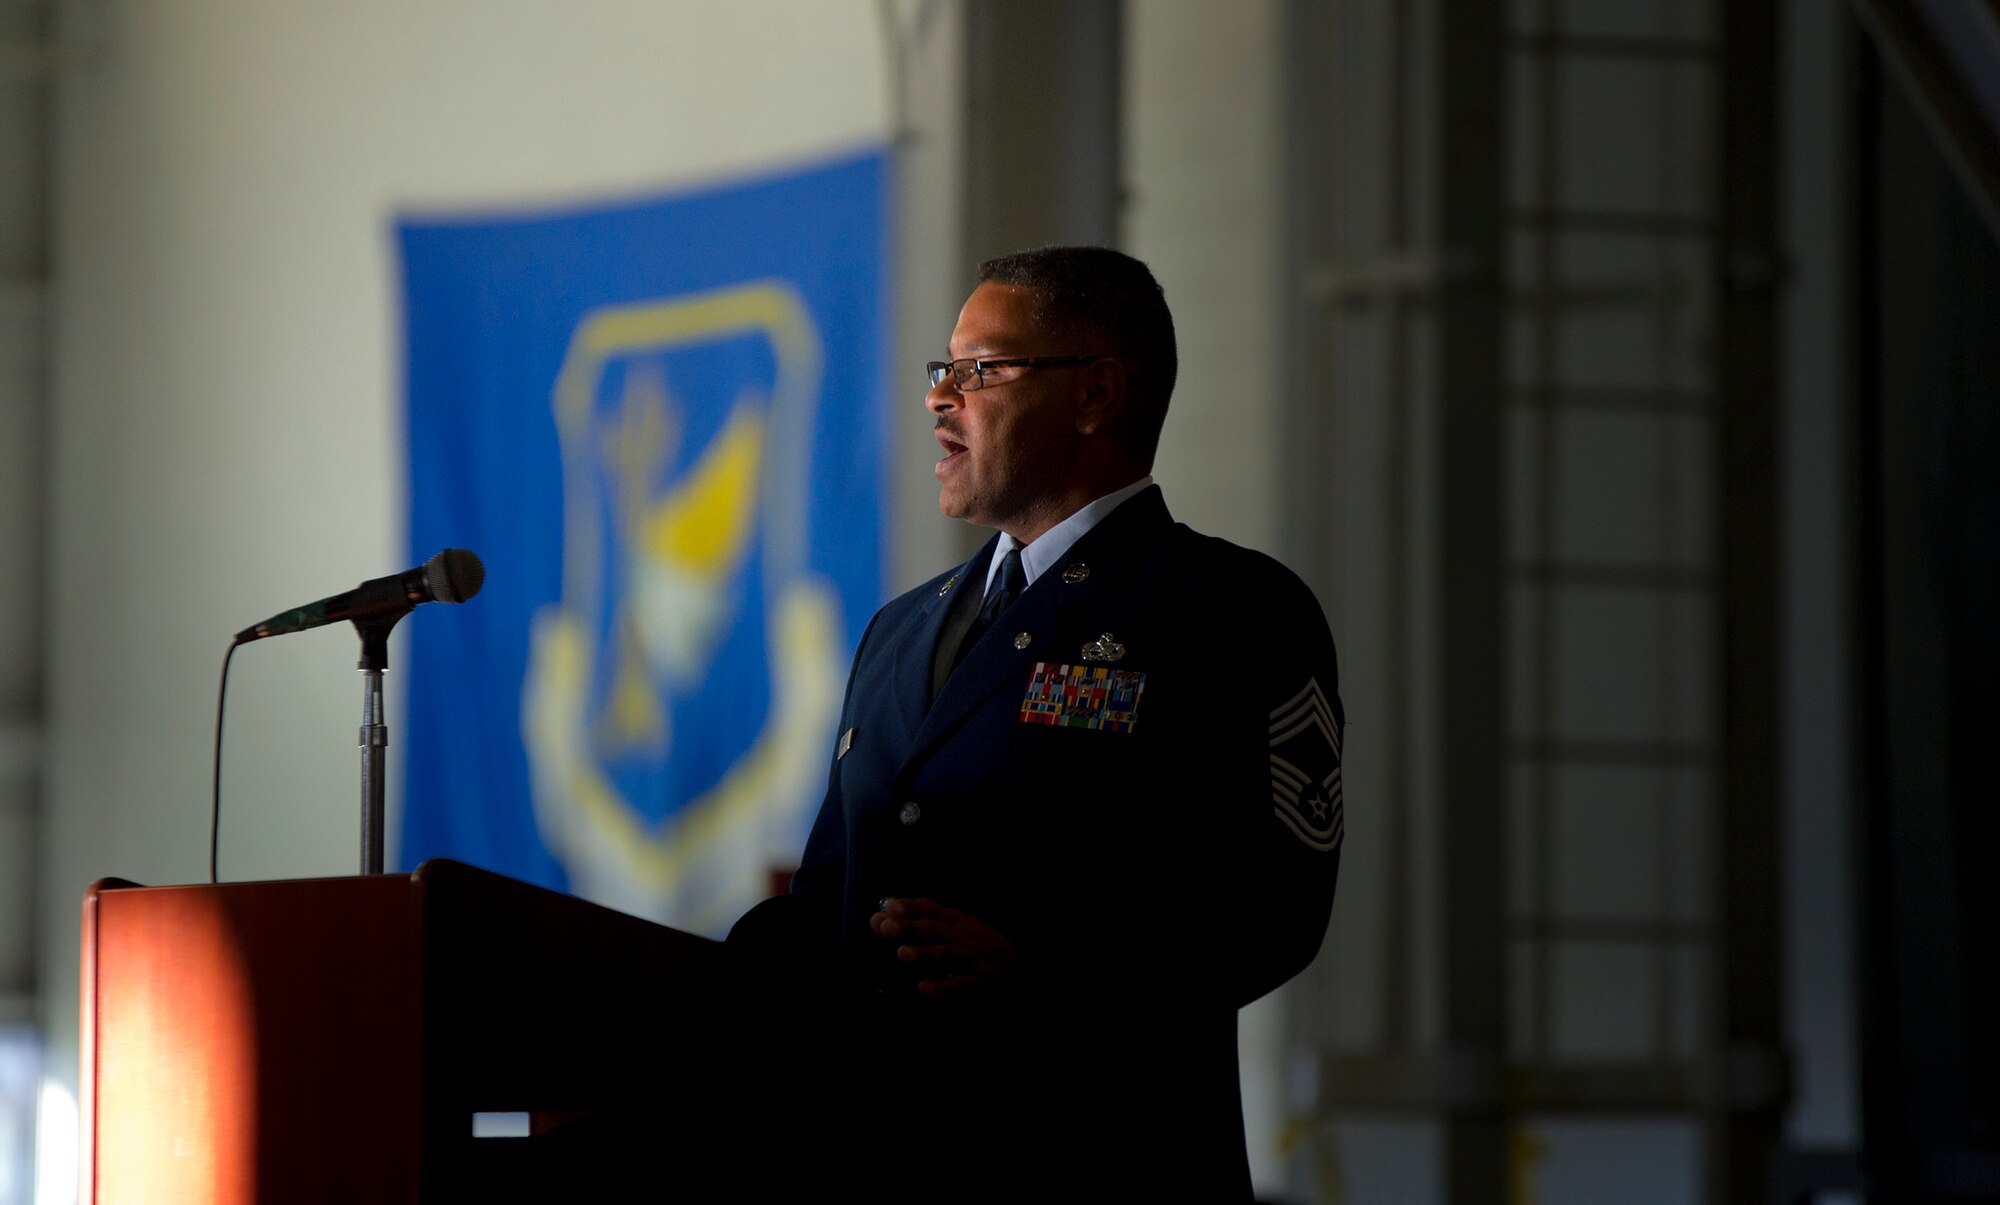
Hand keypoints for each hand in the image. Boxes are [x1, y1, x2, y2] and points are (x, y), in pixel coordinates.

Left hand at [869, 897, 1018, 996]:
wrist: (1018, 970)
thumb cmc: (978, 947)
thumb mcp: (954, 929)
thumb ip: (919, 923)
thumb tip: (879, 917)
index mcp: (958, 921)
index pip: (932, 909)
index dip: (912, 907)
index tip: (890, 906)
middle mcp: (964, 936)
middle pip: (935, 929)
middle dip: (910, 927)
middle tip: (886, 928)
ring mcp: (972, 959)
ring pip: (946, 953)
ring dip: (924, 952)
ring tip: (901, 954)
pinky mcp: (978, 982)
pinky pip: (959, 984)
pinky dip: (941, 986)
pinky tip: (922, 988)